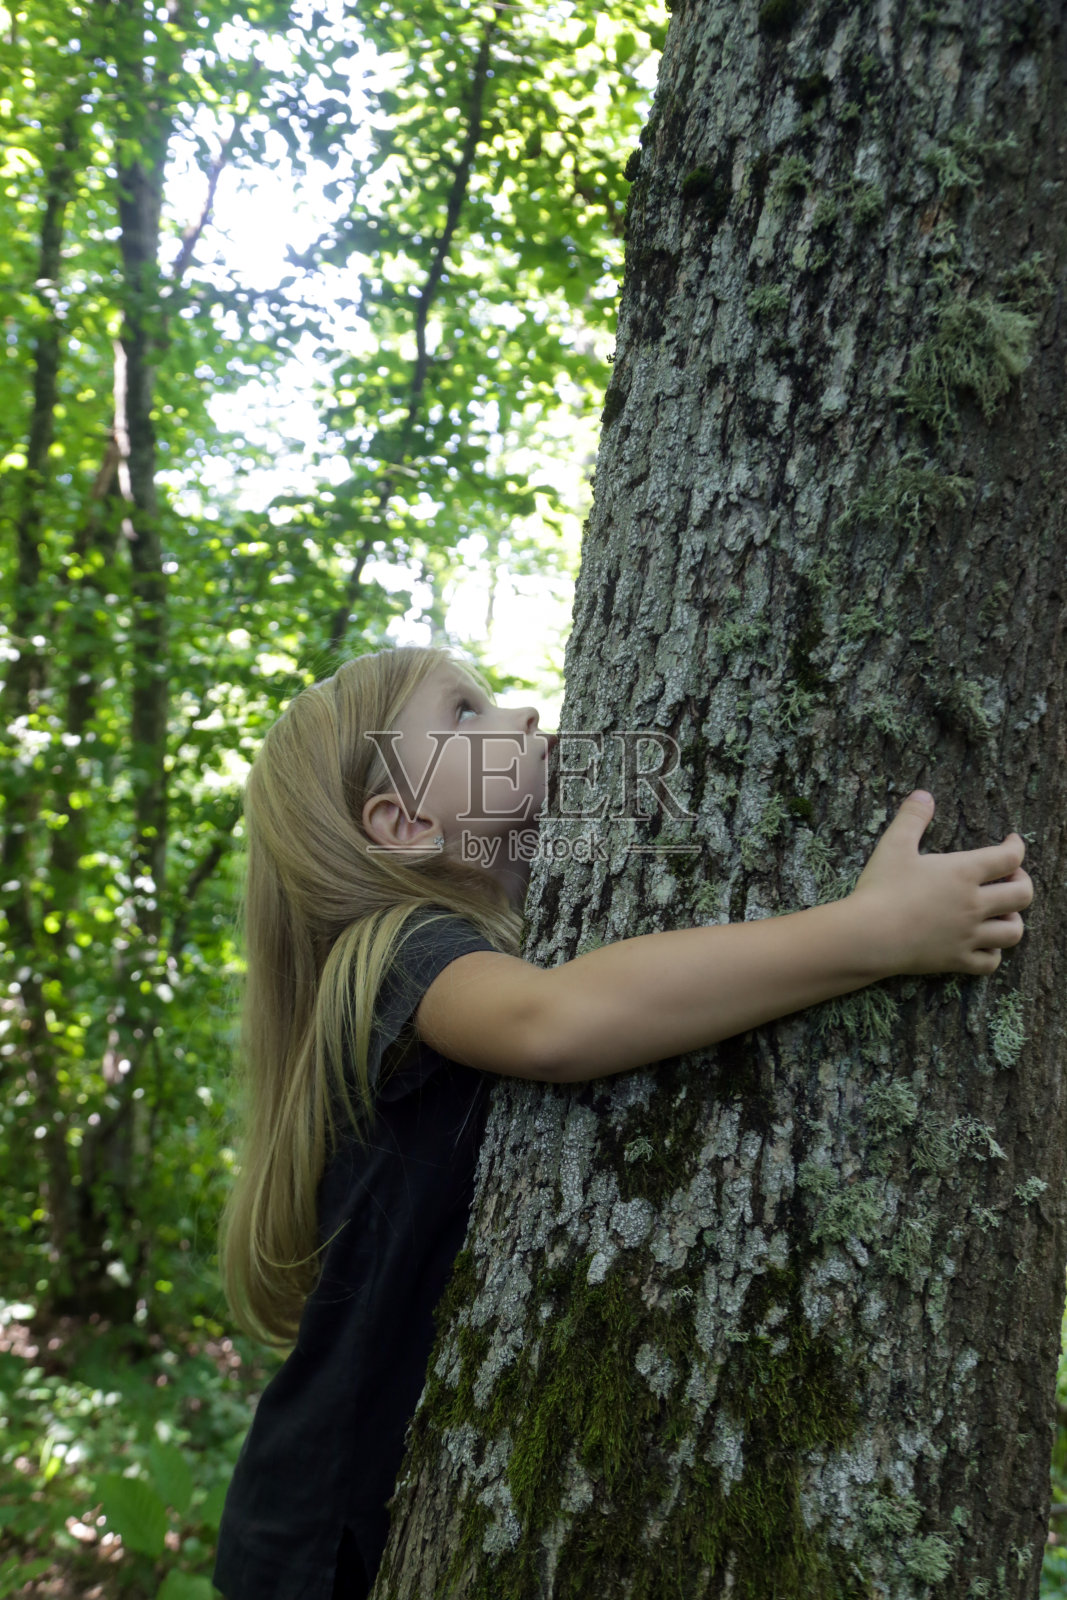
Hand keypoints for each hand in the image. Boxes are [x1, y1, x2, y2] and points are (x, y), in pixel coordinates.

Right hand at [849, 791, 1032, 976]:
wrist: (869, 935)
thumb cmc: (881, 888)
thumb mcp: (894, 845)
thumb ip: (912, 817)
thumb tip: (924, 794)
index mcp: (964, 873)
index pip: (1010, 858)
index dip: (1017, 847)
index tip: (1012, 842)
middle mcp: (974, 904)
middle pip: (1023, 895)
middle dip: (1023, 883)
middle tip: (1011, 878)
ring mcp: (968, 935)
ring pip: (1013, 932)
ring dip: (1013, 919)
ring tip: (1001, 912)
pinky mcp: (956, 960)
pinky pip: (990, 962)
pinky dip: (993, 953)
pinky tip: (983, 944)